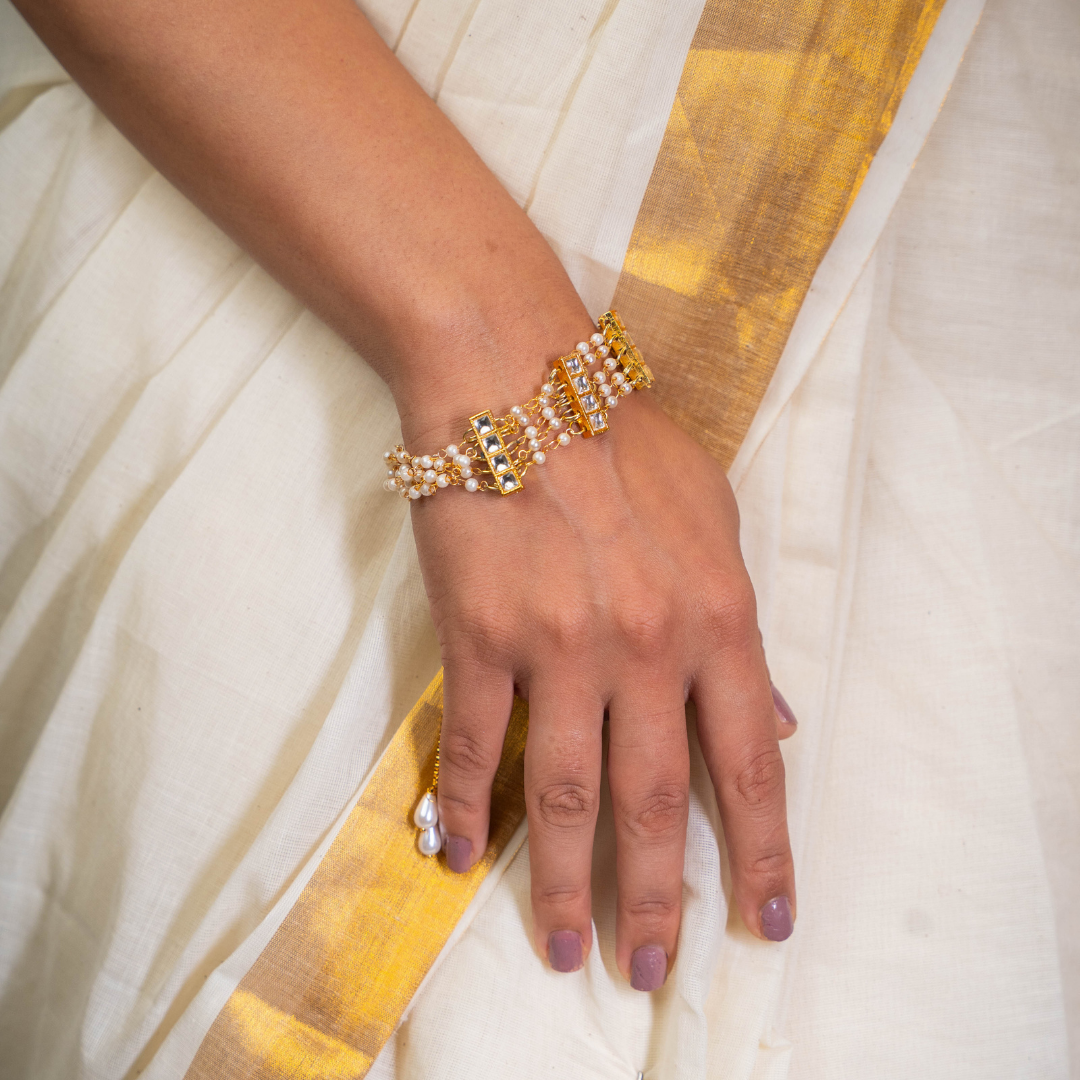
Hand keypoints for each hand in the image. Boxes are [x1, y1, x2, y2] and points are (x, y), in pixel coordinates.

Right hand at [412, 387, 795, 989]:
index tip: (765, 924)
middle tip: (648, 971)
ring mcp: (558, 650)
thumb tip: (782, 719)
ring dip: (565, 884)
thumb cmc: (624, 441)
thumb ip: (744, 629)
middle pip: (657, 805)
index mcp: (716, 619)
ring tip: (566, 948)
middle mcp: (644, 648)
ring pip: (566, 798)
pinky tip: (462, 857)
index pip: (751, 764)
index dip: (763, 854)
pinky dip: (468, 810)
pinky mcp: (479, 640)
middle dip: (657, 901)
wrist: (518, 383)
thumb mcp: (717, 520)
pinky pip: (477, 748)